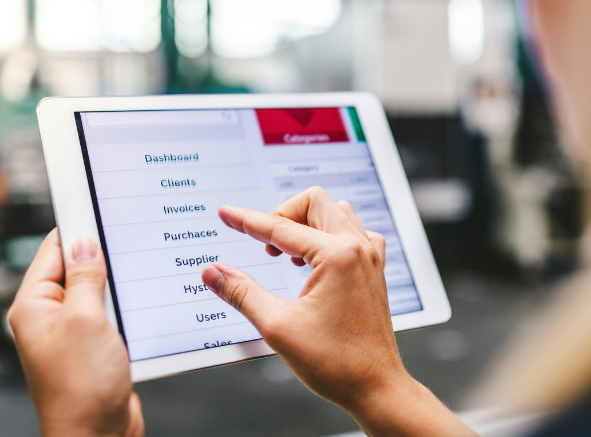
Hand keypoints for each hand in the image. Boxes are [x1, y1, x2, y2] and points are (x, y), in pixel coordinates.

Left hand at [8, 230, 143, 436]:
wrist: (99, 435)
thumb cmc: (82, 388)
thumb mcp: (87, 319)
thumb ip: (86, 277)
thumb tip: (84, 243)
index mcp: (34, 306)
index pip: (53, 251)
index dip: (77, 227)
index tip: (99, 205)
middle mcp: (51, 317)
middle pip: (77, 268)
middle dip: (103, 254)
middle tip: (130, 236)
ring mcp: (74, 332)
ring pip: (98, 290)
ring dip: (118, 281)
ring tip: (139, 269)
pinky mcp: (95, 345)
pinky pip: (111, 312)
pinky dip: (126, 303)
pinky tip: (145, 299)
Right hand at [202, 187, 475, 436]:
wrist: (377, 387)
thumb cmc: (336, 363)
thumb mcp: (278, 327)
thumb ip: (242, 293)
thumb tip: (213, 271)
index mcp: (337, 256)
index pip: (280, 227)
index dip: (247, 220)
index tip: (226, 213)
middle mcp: (358, 248)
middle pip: (314, 202)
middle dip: (283, 215)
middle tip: (265, 247)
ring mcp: (371, 256)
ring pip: (335, 212)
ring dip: (307, 223)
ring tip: (288, 256)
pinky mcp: (375, 268)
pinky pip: (353, 232)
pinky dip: (329, 235)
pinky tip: (315, 262)